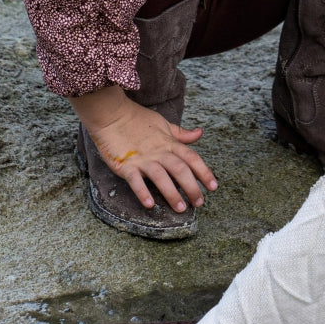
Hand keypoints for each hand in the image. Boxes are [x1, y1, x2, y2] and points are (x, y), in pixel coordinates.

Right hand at [71, 86, 216, 211]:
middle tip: (199, 203)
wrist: (111, 115)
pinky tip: (150, 205)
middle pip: (180, 170)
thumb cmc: (137, 119)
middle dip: (191, 187)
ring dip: (172, 193)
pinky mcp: (125, 165)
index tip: (213, 186)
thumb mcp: (163, 124)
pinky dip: (142, 192)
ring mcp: (142, 159)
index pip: (191, 158)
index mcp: (169, 143)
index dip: (204, 172)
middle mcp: (159, 152)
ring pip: (161, 177)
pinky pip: (135, 180)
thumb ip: (181, 134)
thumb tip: (200, 133)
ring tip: (180, 208)